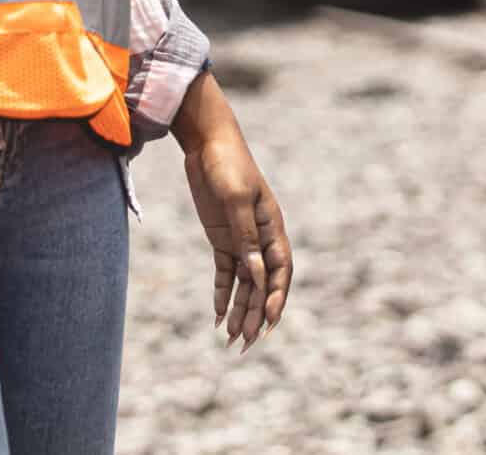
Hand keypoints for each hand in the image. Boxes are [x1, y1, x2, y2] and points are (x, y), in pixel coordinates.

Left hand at [173, 76, 292, 348]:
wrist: (206, 142)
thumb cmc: (227, 164)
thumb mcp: (235, 198)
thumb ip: (245, 237)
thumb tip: (255, 275)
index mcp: (272, 227)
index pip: (280, 271)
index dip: (277, 298)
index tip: (269, 324)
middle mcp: (260, 237)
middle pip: (263, 284)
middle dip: (257, 315)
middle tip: (248, 344)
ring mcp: (241, 238)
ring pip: (245, 283)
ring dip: (240, 310)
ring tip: (233, 339)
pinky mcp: (222, 237)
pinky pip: (226, 273)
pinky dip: (223, 294)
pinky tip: (218, 316)